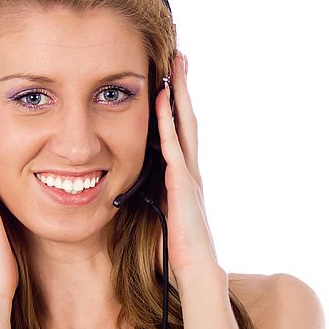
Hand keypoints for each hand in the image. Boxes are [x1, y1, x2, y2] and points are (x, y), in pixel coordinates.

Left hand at [154, 52, 225, 288]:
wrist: (193, 271)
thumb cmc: (175, 249)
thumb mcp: (160, 214)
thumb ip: (152, 194)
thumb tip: (134, 185)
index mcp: (183, 176)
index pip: (180, 131)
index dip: (176, 104)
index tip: (171, 78)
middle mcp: (189, 170)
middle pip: (187, 119)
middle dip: (183, 87)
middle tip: (180, 57)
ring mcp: (188, 176)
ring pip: (184, 126)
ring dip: (178, 95)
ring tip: (175, 66)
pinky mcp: (182, 187)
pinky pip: (173, 148)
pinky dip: (167, 123)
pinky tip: (161, 102)